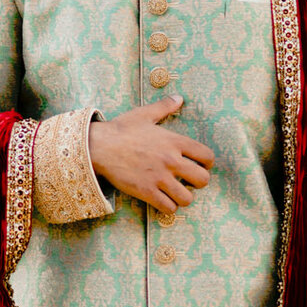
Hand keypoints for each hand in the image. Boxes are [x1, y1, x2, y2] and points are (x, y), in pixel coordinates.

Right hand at [88, 98, 213, 213]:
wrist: (98, 146)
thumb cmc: (120, 129)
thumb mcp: (144, 114)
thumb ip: (164, 107)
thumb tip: (179, 98)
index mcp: (174, 141)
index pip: (207, 156)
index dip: (207, 163)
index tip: (201, 165)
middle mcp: (171, 161)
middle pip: (203, 180)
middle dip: (199, 182)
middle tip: (189, 181)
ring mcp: (159, 178)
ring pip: (187, 198)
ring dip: (183, 197)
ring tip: (175, 192)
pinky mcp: (146, 191)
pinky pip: (169, 208)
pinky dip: (168, 207)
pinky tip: (162, 200)